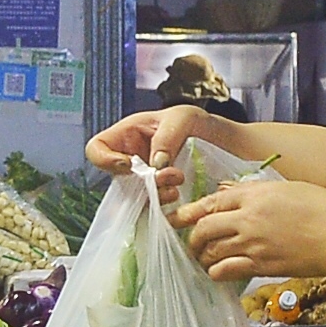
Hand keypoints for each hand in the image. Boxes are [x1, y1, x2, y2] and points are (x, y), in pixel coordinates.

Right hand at [85, 106, 224, 197]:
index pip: (96, 148)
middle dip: (140, 182)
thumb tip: (155, 164)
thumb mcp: (185, 118)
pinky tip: (179, 199)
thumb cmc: (202, 126)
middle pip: (116, 178)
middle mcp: (131, 159)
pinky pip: (150, 208)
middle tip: (168, 177)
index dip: (105, 159)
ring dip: (154, 195)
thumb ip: (167, 137)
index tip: (129, 165)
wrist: (229, 147)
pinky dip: (162, 207)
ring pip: (133, 197)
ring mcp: (144, 181)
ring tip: (177, 189)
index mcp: (128, 134)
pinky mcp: (158, 197)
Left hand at [168, 175, 325, 283]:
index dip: (189, 211)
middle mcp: (248, 218)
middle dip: (192, 237)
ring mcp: (253, 243)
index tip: (177, 217)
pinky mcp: (260, 266)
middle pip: (203, 228)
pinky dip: (216, 272)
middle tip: (190, 243)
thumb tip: (230, 195)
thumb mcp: (287, 189)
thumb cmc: (323, 208)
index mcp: (254, 195)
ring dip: (202, 257)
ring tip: (204, 259)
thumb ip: (255, 192)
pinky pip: (225, 270)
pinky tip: (218, 273)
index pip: (210, 202)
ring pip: (210, 251)